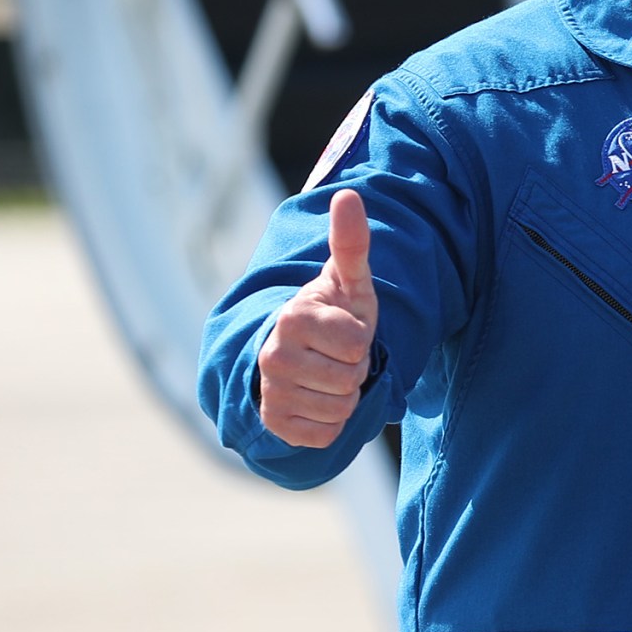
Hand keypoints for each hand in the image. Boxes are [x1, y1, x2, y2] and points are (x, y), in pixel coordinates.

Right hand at [257, 188, 378, 447]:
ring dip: (345, 398)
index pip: (356, 346)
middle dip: (354, 371)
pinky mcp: (273, 424)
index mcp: (292, 318)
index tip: (345, 331)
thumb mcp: (350, 282)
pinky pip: (324, 436)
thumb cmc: (335, 314)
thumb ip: (352, 244)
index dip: (361, 341)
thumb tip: (350, 195)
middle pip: (349, 381)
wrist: (301, 354)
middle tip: (338, 356)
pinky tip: (317, 401)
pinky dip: (331, 424)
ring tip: (329, 375)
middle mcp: (272, 356)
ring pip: (339, 411)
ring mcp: (270, 392)